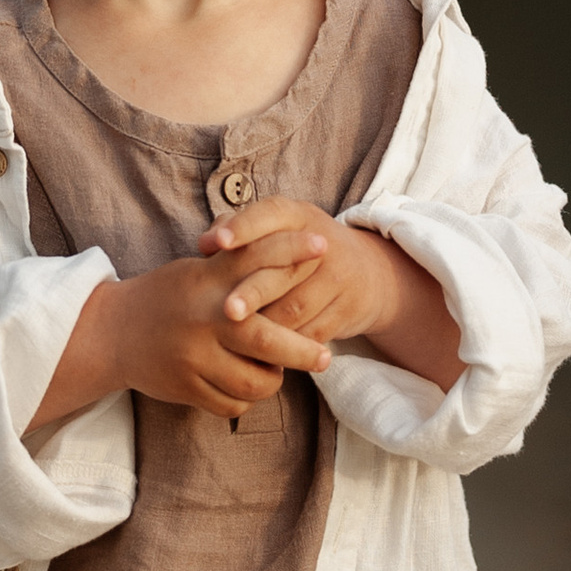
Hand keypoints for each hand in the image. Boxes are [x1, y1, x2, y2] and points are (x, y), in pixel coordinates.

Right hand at [29, 251, 331, 430]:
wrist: (111, 333)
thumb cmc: (168, 297)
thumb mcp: (198, 271)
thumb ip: (239, 265)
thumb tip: (297, 257)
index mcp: (208, 281)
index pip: (256, 259)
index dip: (290, 251)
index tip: (323, 247)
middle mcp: (203, 318)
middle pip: (266, 339)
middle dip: (302, 351)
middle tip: (325, 357)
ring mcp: (193, 356)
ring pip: (254, 382)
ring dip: (270, 379)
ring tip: (271, 370)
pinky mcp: (186, 387)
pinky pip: (233, 404)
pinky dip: (244, 399)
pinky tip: (241, 384)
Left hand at [202, 198, 464, 394]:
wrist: (367, 273)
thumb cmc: (299, 252)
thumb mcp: (277, 231)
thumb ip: (237, 232)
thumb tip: (203, 245)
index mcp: (298, 216)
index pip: (270, 215)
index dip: (244, 228)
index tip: (218, 244)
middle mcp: (322, 242)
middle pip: (284, 268)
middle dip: (254, 291)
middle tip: (227, 311)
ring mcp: (340, 277)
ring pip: (297, 307)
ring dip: (266, 326)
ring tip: (237, 339)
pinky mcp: (349, 309)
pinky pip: (312, 333)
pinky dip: (287, 346)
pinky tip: (264, 355)